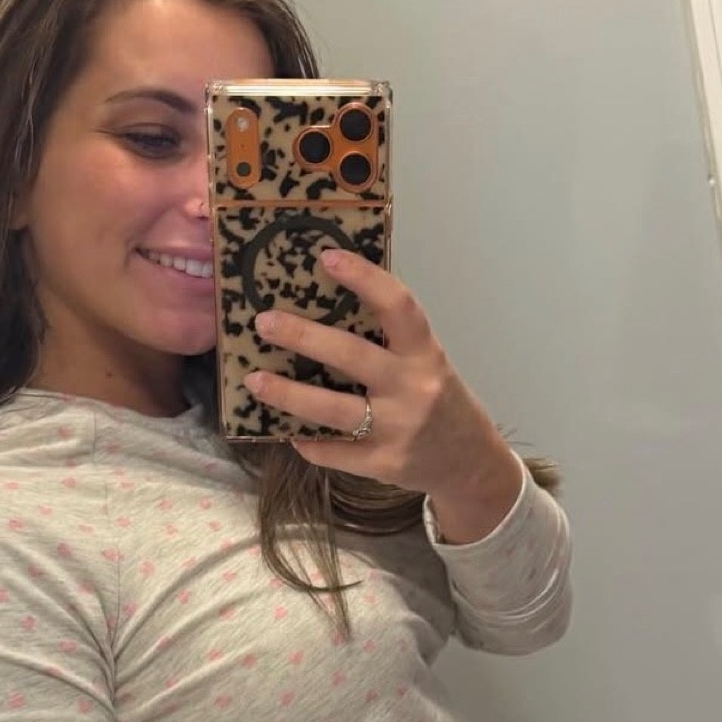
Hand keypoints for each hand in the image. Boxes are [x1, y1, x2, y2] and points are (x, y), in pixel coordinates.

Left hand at [245, 248, 518, 505]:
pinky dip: (307, 441)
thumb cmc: (438, 400)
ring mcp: (397, 430)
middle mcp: (413, 388)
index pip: (398, 307)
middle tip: (264, 322)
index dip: (364, 278)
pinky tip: (287, 430)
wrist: (468, 463)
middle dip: (303, 336)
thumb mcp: (426, 363)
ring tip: (254, 380)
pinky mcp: (382, 464)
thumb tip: (325, 303)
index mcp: (425, 354)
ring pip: (333, 410)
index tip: (326, 257)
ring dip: (288, 394)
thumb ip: (389, 340)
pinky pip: (333, 451)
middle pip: (352, 356)